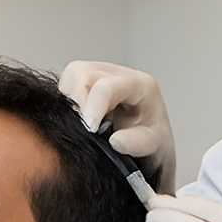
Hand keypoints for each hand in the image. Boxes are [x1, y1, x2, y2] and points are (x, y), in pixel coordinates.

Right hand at [59, 60, 176, 193]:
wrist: (149, 142)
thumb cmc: (153, 142)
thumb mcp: (154, 147)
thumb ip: (139, 144)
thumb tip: (116, 140)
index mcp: (140, 85)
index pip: (108, 87)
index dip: (93, 107)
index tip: (89, 129)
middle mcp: (119, 74)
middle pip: (83, 75)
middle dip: (78, 104)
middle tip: (84, 130)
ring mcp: (101, 74)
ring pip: (71, 75)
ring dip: (71, 102)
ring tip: (85, 125)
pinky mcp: (86, 81)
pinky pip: (66, 83)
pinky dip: (67, 103)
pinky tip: (79, 120)